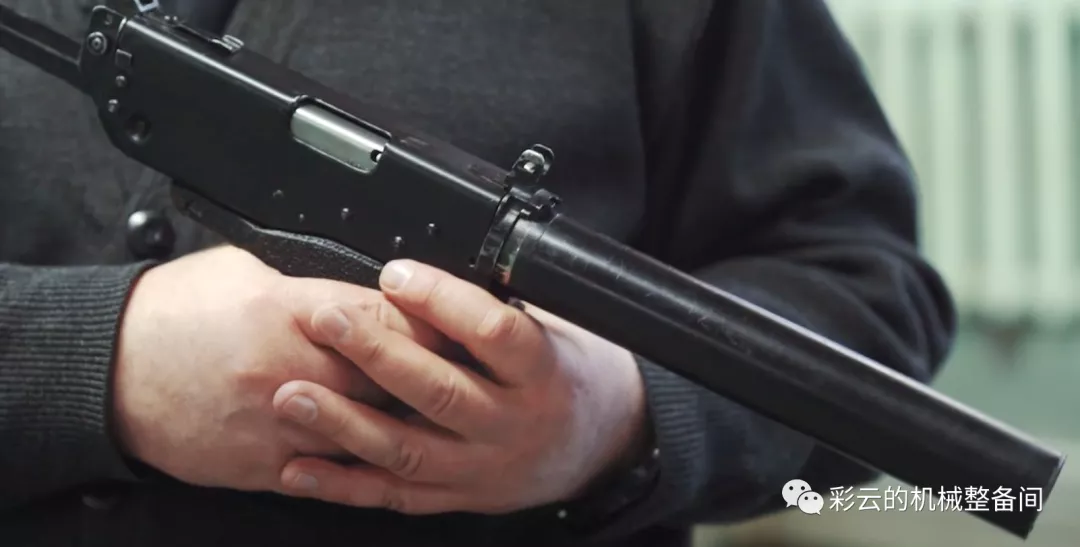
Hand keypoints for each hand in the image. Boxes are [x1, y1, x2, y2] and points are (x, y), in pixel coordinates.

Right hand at [112, 246, 443, 491]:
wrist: (106, 372)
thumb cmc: (170, 316)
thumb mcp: (244, 270)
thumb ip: (307, 281)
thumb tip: (358, 288)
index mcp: (287, 309)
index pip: (383, 316)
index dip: (429, 321)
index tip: (458, 325)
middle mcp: (289, 367)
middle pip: (387, 374)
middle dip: (430, 373)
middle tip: (469, 374)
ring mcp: (279, 421)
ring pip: (369, 428)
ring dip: (405, 421)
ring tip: (442, 417)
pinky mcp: (265, 463)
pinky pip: (331, 469)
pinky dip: (362, 461)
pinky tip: (388, 452)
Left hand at [272, 259, 648, 514]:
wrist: (598, 445)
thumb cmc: (564, 374)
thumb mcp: (551, 329)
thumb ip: (493, 308)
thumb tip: (420, 272)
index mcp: (541, 372)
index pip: (492, 332)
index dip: (441, 301)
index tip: (395, 274)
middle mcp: (512, 424)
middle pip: (440, 392)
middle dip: (377, 356)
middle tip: (326, 322)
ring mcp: (482, 468)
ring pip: (409, 450)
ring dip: (346, 423)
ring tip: (293, 395)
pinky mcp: (459, 498)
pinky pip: (396, 496)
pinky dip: (343, 485)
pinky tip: (298, 468)